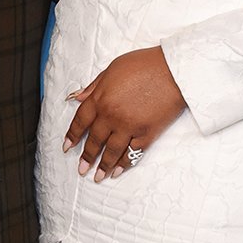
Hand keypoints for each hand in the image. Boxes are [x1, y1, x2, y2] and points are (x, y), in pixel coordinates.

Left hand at [63, 46, 185, 180]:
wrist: (174, 70)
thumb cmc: (145, 65)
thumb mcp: (113, 68)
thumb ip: (94, 86)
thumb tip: (78, 97)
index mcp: (101, 98)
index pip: (80, 121)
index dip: (72, 136)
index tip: (68, 147)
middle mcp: (111, 115)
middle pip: (94, 140)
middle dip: (87, 157)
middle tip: (81, 169)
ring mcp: (129, 127)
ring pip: (111, 151)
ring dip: (103, 166)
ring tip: (97, 177)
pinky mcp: (147, 134)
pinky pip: (132, 153)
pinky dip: (124, 164)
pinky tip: (117, 172)